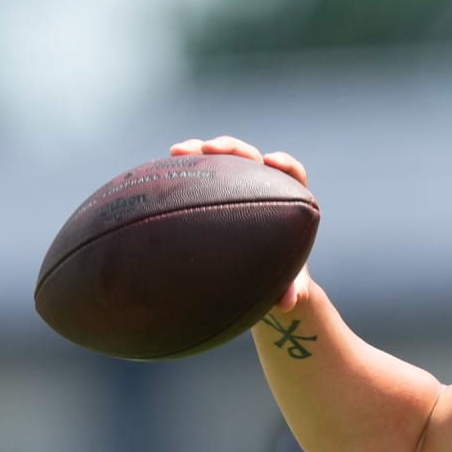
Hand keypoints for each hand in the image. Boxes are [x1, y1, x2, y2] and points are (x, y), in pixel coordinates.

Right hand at [169, 135, 312, 310]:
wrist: (261, 277)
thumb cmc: (280, 277)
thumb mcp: (286, 284)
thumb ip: (292, 290)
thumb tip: (289, 303)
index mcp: (288, 204)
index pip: (292, 174)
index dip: (284, 164)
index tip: (272, 162)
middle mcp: (263, 188)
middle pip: (251, 158)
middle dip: (232, 149)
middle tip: (212, 148)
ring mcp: (236, 187)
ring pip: (221, 162)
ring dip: (200, 152)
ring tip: (177, 151)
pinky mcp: (214, 192)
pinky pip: (199, 176)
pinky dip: (183, 171)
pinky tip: (159, 172)